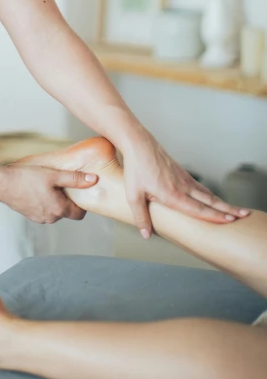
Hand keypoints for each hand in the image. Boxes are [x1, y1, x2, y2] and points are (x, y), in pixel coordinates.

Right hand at [0, 163, 96, 222]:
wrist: (2, 184)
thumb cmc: (27, 178)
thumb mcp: (54, 175)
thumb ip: (75, 178)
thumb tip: (94, 179)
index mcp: (59, 210)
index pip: (79, 214)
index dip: (81, 202)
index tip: (78, 190)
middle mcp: (50, 218)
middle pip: (66, 211)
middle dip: (66, 198)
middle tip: (61, 182)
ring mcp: (38, 218)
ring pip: (54, 210)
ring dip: (54, 199)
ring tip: (47, 183)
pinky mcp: (29, 214)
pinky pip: (42, 209)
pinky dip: (43, 201)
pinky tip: (36, 188)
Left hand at [121, 127, 249, 237]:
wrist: (139, 144)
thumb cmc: (135, 169)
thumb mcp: (133, 195)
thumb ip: (141, 217)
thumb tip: (146, 234)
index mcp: (172, 194)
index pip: (197, 209)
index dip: (214, 216)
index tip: (230, 220)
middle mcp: (182, 187)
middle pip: (209, 201)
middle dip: (227, 209)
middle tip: (244, 215)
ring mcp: (184, 179)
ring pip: (207, 193)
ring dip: (222, 203)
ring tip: (236, 210)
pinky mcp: (182, 173)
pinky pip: (200, 187)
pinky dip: (211, 195)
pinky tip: (214, 199)